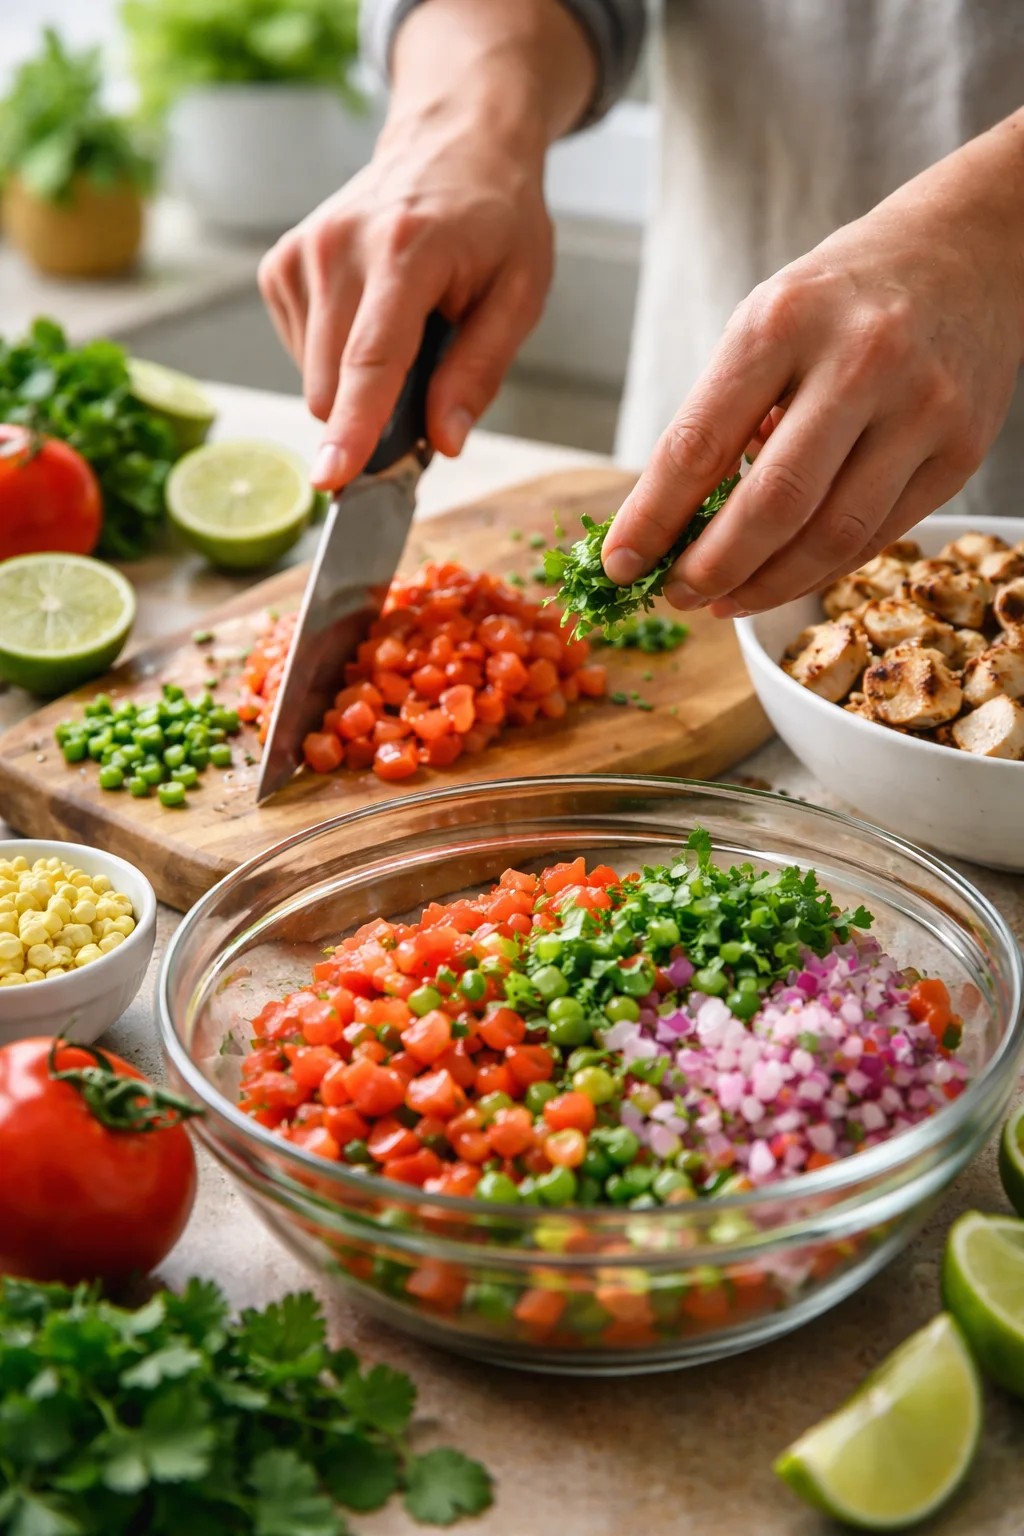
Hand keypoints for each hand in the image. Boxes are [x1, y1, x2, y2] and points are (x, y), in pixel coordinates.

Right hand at [258, 0, 594, 489]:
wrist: (453, 143)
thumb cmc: (494, 220)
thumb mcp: (520, 294)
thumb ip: (480, 372)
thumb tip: (444, 442)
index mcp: (406, 250)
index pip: (371, 359)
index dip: (352, 429)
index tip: (330, 479)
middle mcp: (339, 246)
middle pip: (333, 386)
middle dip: (374, 415)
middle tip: (427, 381)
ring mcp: (302, 252)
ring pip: (315, 380)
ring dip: (358, 383)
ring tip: (404, 329)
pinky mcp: (280, 265)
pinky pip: (302, 355)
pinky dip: (338, 358)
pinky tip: (371, 317)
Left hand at [603, 108, 1023, 616]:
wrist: (970, 251)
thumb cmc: (843, 297)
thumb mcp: (766, 321)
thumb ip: (720, 415)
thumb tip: (667, 525)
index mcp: (784, 321)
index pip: (699, 443)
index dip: (652, 518)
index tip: (619, 564)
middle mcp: (860, 361)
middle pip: (772, 503)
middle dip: (710, 567)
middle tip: (676, 593)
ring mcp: (921, 409)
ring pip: (830, 535)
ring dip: (765, 586)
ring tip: (723, 599)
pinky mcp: (961, 451)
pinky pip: (877, 537)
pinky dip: (819, 570)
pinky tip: (782, 577)